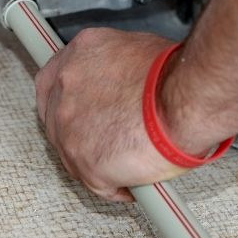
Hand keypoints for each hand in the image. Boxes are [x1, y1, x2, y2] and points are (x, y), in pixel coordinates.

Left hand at [35, 28, 194, 201]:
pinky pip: (96, 183)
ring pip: (72, 154)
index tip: (80, 111)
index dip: (66, 101)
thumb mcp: (135, 51)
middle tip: (107, 138)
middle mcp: (66, 87)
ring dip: (97, 161)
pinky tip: (134, 182)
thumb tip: (118, 85)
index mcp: (78, 56)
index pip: (52, 82)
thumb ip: (112, 69)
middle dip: (79, 133)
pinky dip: (116, 186)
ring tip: (128, 161)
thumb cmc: (174, 76)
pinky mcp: (84, 161)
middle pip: (55, 119)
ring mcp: (69, 126)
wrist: (185, 100)